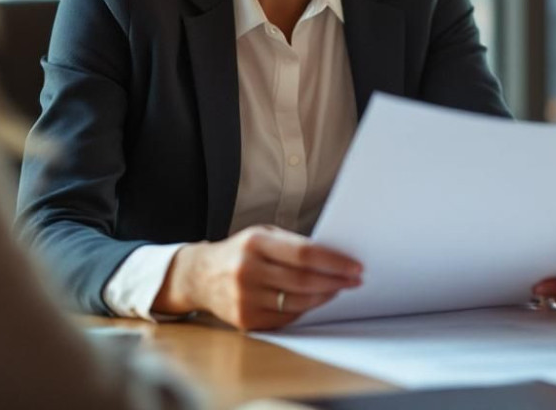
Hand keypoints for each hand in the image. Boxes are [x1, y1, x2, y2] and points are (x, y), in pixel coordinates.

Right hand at [153, 225, 362, 330]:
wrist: (199, 276)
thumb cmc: (240, 252)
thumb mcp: (262, 236)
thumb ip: (294, 244)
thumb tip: (335, 258)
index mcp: (254, 243)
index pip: (304, 254)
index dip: (334, 262)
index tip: (355, 266)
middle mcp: (248, 271)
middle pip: (304, 281)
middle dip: (335, 281)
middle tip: (355, 280)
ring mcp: (245, 298)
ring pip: (298, 303)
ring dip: (324, 297)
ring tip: (338, 289)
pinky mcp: (246, 320)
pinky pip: (286, 318)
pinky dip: (305, 310)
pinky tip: (315, 301)